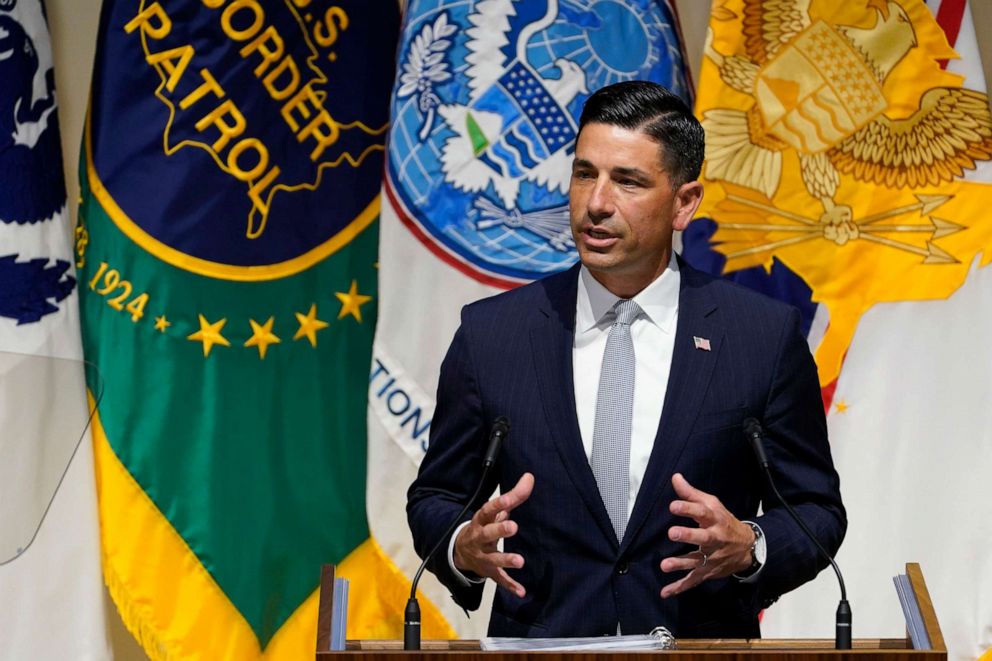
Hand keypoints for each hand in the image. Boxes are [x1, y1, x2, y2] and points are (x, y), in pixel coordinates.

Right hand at [453, 472, 534, 596]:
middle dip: (499, 531)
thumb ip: (513, 496)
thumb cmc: (484, 525)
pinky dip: (510, 585)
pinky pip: (499, 579)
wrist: (461, 551)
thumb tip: (530, 477)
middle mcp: (480, 538)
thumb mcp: (494, 511)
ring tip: (520, 561)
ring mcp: (483, 556)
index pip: (488, 510)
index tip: (508, 500)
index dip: (498, 505)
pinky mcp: (489, 571)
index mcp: (481, 520)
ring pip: (493, 559)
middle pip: (487, 534)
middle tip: (513, 527)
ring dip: (506, 560)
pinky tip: (522, 591)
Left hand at [659, 473, 754, 598]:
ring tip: (664, 565)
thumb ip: (691, 494)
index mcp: (715, 519)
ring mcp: (711, 557)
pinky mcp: (707, 571)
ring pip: (696, 561)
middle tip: (672, 533)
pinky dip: (680, 587)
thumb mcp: (712, 504)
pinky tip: (665, 592)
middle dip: (688, 535)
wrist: (748, 548)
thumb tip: (675, 477)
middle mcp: (714, 539)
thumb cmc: (724, 521)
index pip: (702, 512)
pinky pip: (693, 580)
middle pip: (703, 537)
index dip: (688, 508)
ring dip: (680, 564)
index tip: (673, 505)